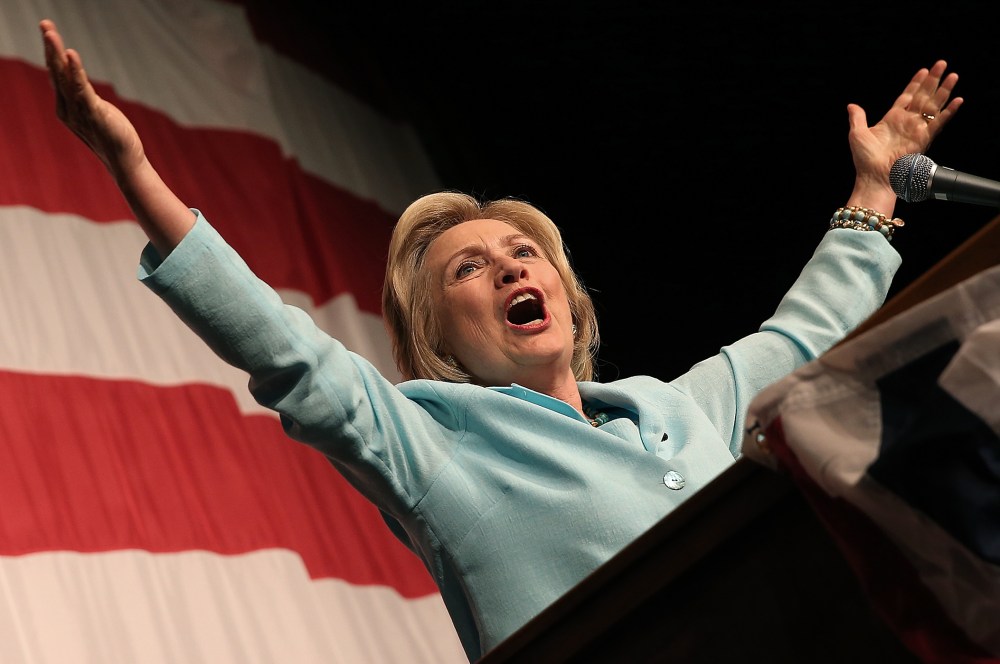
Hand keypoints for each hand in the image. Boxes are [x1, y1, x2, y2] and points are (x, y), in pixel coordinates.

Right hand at [40, 18, 145, 179]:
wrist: (125, 162)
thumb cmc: (113, 137)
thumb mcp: (95, 111)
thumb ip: (84, 96)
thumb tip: (78, 82)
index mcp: (66, 106)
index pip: (56, 74)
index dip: (52, 52)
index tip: (48, 30)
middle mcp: (67, 108)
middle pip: (55, 72)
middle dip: (50, 47)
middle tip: (45, 24)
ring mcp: (78, 112)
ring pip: (64, 78)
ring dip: (57, 54)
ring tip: (51, 34)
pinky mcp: (93, 115)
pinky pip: (81, 89)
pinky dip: (75, 71)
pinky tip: (71, 55)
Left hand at [846, 60, 962, 212]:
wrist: (874, 177)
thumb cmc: (865, 160)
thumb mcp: (857, 133)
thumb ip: (857, 117)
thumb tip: (851, 105)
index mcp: (892, 119)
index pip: (907, 96)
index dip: (915, 83)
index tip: (923, 70)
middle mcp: (907, 122)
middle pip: (923, 96)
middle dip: (933, 80)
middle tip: (942, 63)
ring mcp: (917, 129)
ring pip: (934, 105)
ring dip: (944, 90)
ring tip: (953, 76)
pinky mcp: (924, 138)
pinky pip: (939, 123)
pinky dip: (948, 112)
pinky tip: (957, 100)